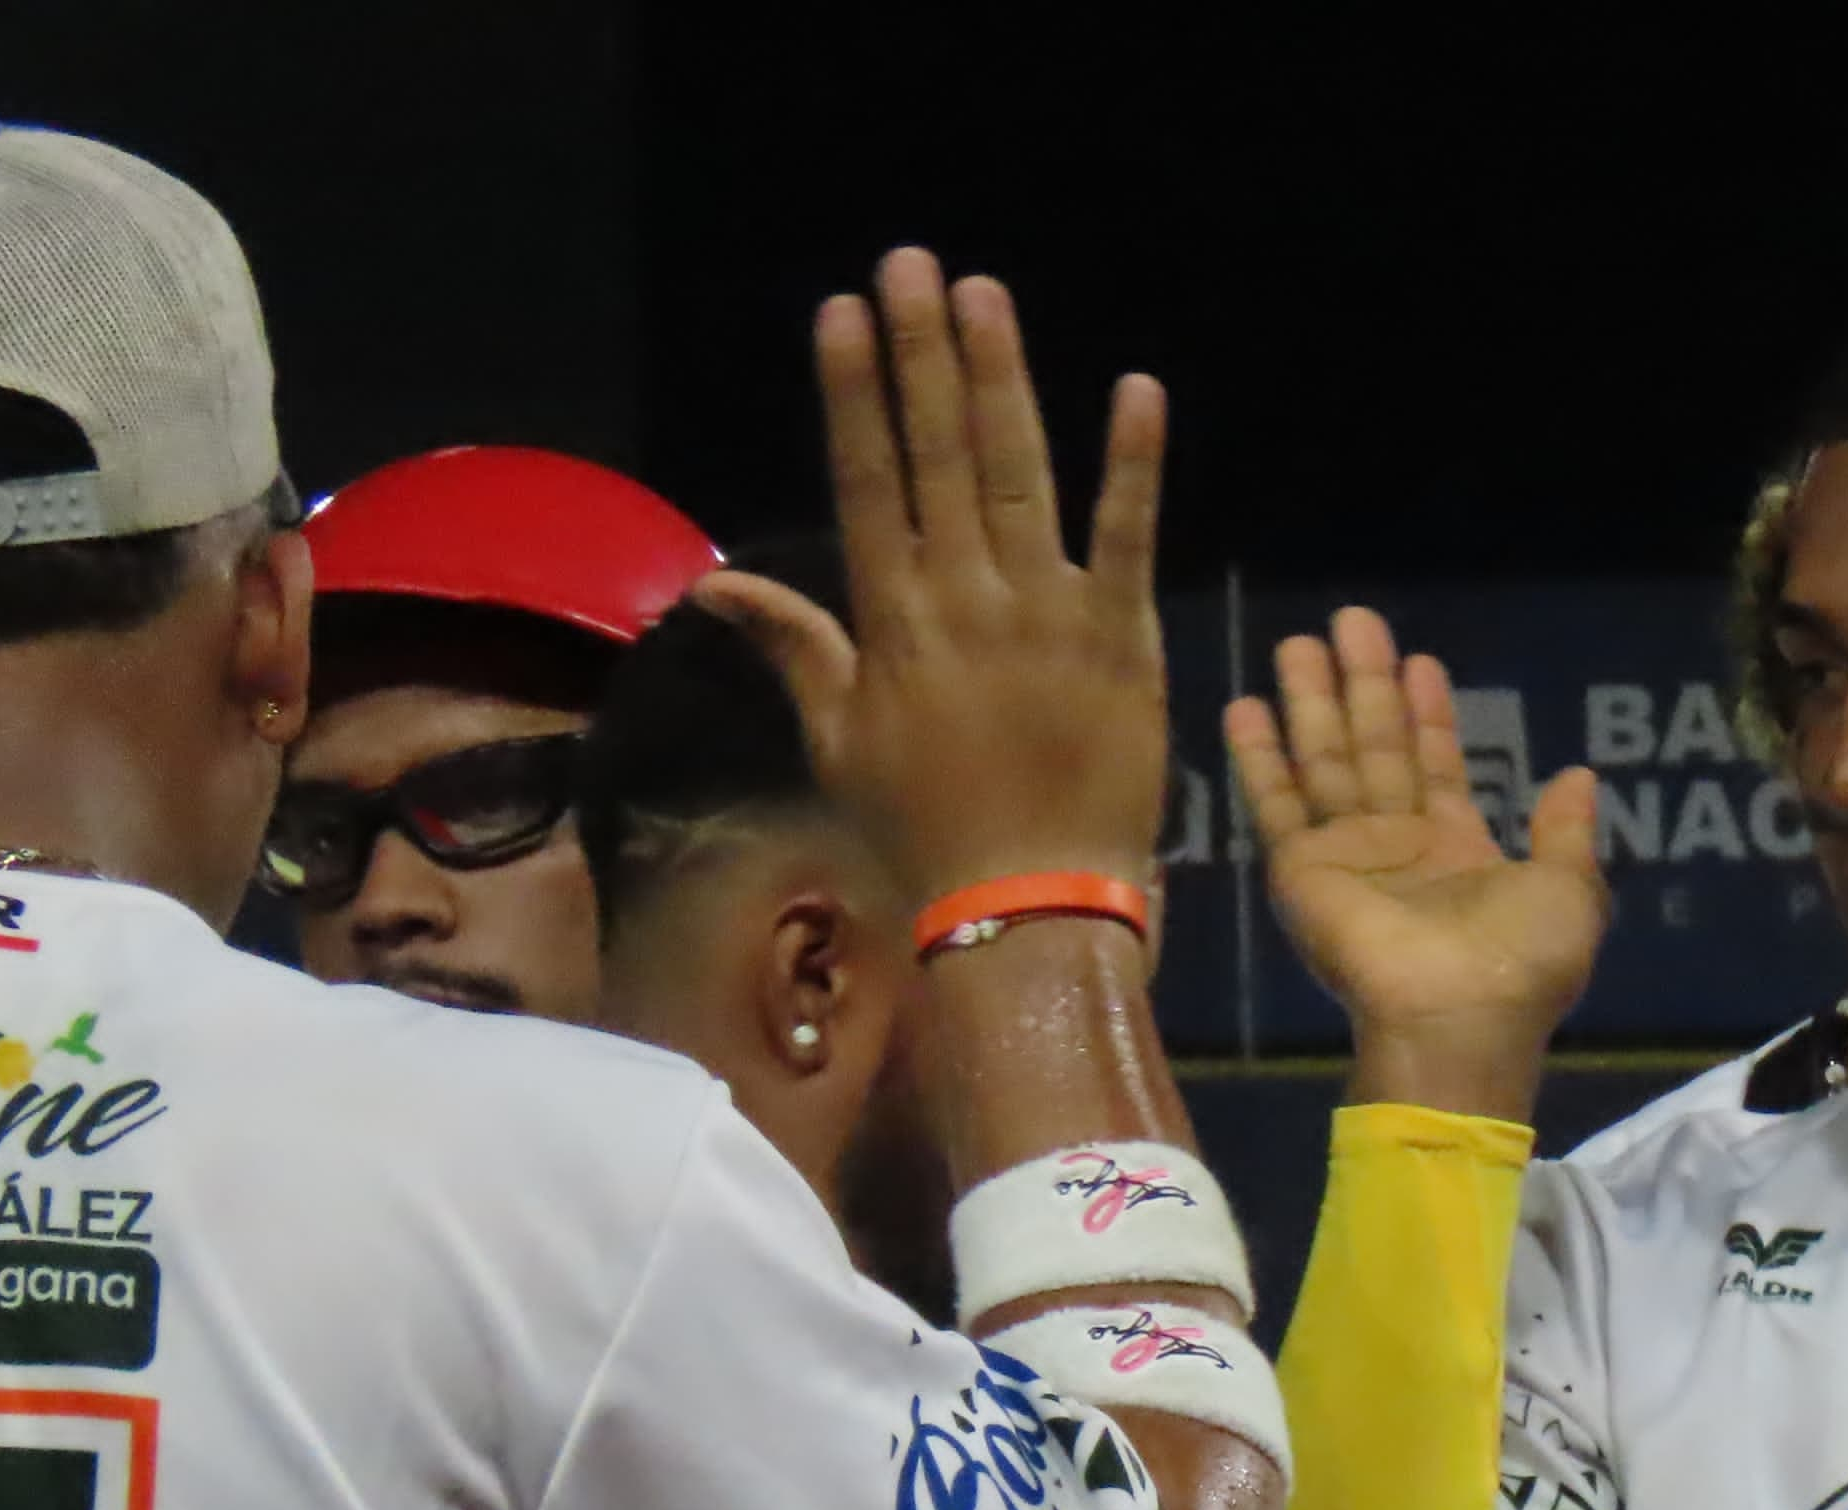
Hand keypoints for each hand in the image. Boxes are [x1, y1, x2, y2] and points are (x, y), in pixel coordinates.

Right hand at [703, 249, 1172, 903]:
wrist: (1031, 908)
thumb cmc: (927, 833)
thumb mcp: (840, 742)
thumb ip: (794, 648)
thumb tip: (711, 585)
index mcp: (895, 621)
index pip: (868, 481)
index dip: (855, 394)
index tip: (844, 312)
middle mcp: (967, 601)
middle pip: (941, 455)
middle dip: (923, 354)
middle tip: (915, 264)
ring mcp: (1050, 616)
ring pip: (1022, 474)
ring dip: (1003, 379)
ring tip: (984, 294)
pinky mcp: (1125, 641)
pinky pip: (1131, 538)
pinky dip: (1134, 465)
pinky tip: (1136, 389)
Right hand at [1223, 608, 1605, 1117]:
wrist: (1455, 1018)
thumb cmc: (1519, 961)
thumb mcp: (1570, 892)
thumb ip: (1566, 833)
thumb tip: (1579, 777)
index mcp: (1459, 852)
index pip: (1436, 765)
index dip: (1428, 714)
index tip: (1418, 660)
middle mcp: (1398, 846)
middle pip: (1376, 747)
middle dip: (1365, 685)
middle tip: (1353, 618)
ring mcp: (1346, 857)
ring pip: (1326, 761)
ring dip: (1314, 702)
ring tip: (1300, 640)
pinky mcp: (1300, 871)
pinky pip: (1278, 804)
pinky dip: (1261, 757)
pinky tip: (1247, 705)